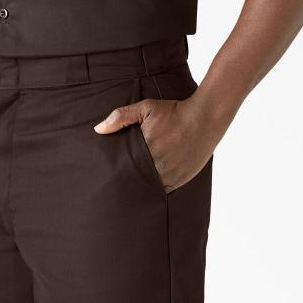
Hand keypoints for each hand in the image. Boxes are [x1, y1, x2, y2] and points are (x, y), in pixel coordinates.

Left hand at [94, 96, 217, 192]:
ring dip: (142, 189)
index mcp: (146, 151)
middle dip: (128, 184)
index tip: (111, 179)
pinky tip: (149, 188)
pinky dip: (157, 190)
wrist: (204, 117)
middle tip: (116, 192)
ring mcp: (171, 175)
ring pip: (150, 189)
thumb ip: (121, 117)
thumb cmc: (173, 111)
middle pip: (137, 182)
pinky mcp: (181, 179)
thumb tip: (98, 129)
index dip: (118, 176)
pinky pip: (164, 190)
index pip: (125, 171)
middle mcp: (158, 166)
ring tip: (131, 194)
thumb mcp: (146, 108)